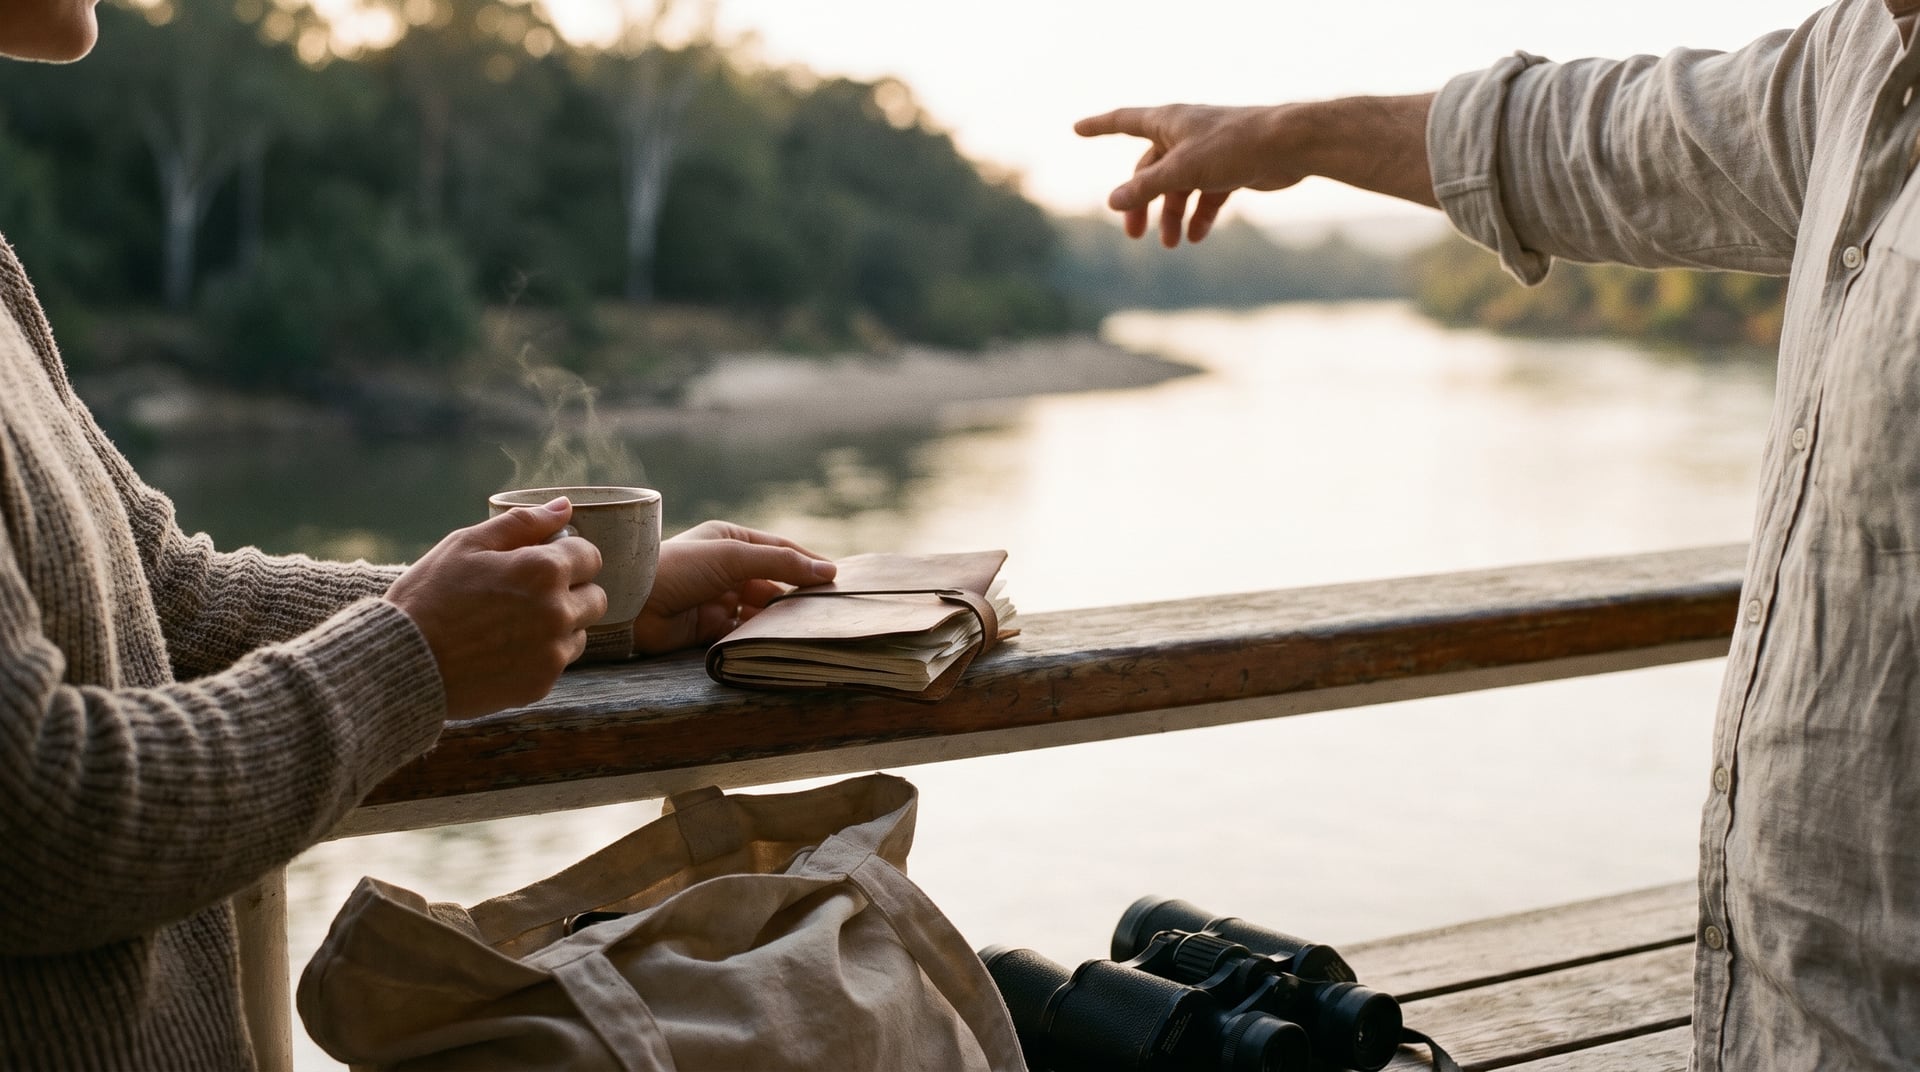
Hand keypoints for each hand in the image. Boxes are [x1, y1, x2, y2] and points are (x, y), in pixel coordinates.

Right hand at [386, 497, 606, 719]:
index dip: (566, 556)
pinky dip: (539, 656)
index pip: (590, 556)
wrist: (401, 663)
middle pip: (595, 597)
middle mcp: (558, 613)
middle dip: (570, 591)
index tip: (540, 562)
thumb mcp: (467, 544)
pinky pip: (557, 663)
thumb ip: (523, 522)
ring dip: (559, 626)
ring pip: (579, 632)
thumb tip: (564, 507)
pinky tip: (501, 651)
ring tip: (510, 625)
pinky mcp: (541, 684)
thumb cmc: (429, 596)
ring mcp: (552, 653)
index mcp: (544, 571)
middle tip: (525, 595)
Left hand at [632, 520, 837, 654]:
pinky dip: (760, 636)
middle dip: (796, 594)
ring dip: (779, 617)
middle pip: (774, 581)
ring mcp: (719, 598)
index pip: (780, 549)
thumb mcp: (734, 556)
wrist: (632, 603)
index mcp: (732, 540)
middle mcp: (727, 567)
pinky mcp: (710, 628)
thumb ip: (782, 563)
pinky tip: (778, 641)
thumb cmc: (680, 567)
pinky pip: (744, 631)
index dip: (808, 563)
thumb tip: (829, 571)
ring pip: (761, 608)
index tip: (836, 580)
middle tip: (826, 609)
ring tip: (806, 627)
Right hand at [1076, 104, 1304, 246]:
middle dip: (1141, 203)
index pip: (1123, 121)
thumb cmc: (1235, 146)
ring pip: (1178, 186)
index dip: (1098, 126)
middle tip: (1134, 235)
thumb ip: (1146, 187)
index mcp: (1168, 121)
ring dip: (1172, 216)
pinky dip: (1199, 215)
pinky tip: (1197, 236)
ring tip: (1171, 244)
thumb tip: (1112, 202)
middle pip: (1150, 169)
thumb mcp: (1182, 170)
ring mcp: (1208, 152)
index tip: (1076, 129)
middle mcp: (1185, 133)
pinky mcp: (1231, 168)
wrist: (1290, 145)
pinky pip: (1206, 195)